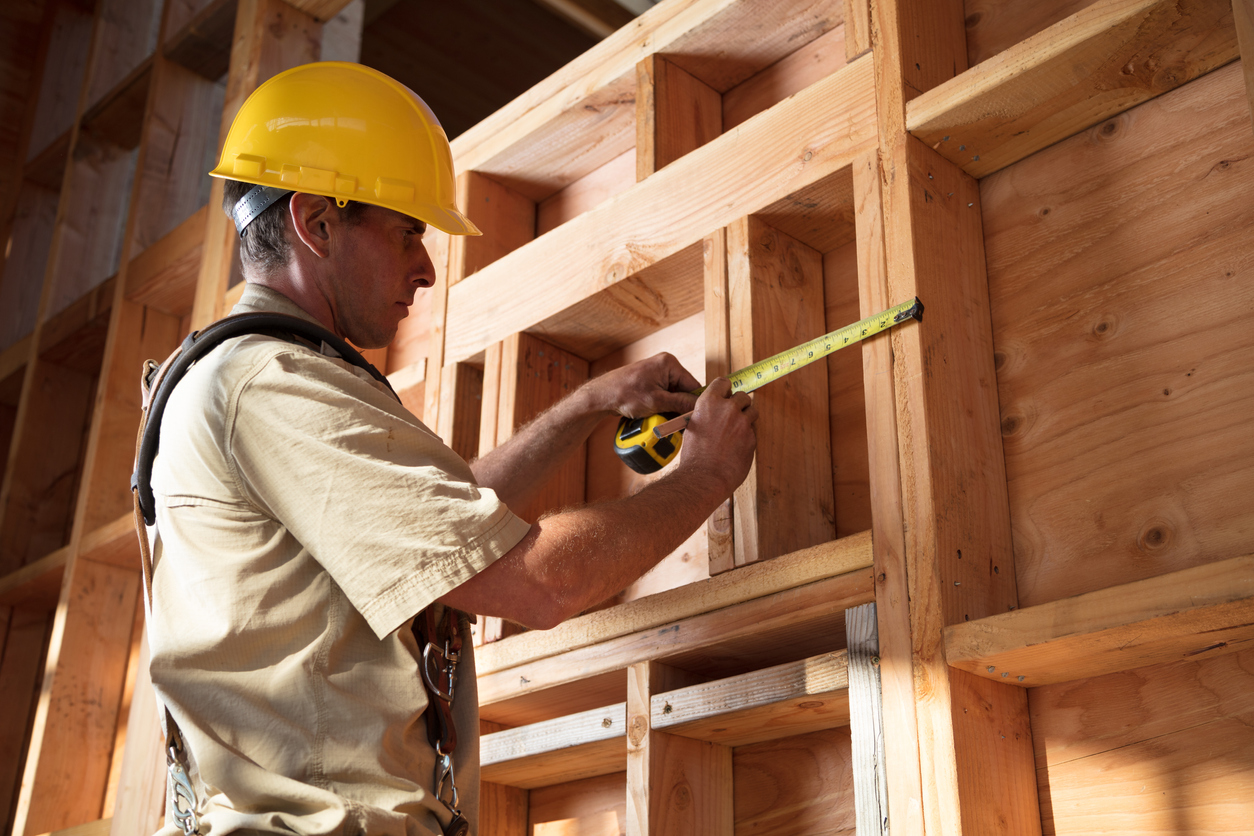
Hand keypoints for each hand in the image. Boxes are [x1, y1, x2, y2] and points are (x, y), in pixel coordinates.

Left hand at [586, 353, 701, 417]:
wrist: (602, 395)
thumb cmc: (625, 394)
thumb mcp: (657, 401)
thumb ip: (681, 403)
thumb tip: (699, 407)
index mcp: (669, 364)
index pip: (693, 385)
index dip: (694, 403)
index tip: (694, 418)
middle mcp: (665, 365)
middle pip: (684, 390)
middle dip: (681, 406)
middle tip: (677, 421)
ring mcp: (657, 373)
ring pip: (675, 394)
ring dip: (671, 407)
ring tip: (664, 416)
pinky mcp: (651, 381)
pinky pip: (665, 394)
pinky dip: (664, 405)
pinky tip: (657, 413)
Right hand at [675, 378, 756, 495]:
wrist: (704, 477)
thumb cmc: (694, 455)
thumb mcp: (693, 426)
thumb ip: (707, 414)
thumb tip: (714, 411)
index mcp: (709, 402)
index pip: (723, 382)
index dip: (725, 390)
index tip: (726, 395)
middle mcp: (728, 408)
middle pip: (742, 396)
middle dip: (739, 404)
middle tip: (732, 416)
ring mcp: (742, 423)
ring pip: (752, 411)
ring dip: (746, 418)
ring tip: (736, 431)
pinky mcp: (752, 437)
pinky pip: (752, 431)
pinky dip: (747, 436)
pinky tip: (736, 446)